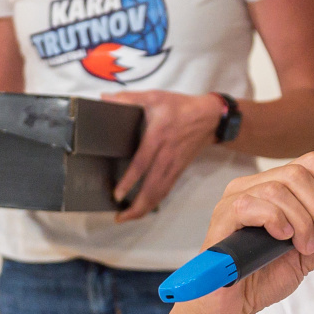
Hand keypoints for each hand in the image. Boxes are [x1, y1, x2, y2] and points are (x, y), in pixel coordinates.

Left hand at [102, 90, 225, 221]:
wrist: (210, 117)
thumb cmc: (180, 106)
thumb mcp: (155, 96)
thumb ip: (128, 98)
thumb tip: (104, 98)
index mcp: (158, 137)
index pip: (142, 163)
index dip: (130, 181)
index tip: (117, 194)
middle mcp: (167, 155)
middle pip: (152, 188)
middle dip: (137, 206)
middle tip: (119, 217)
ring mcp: (174, 165)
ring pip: (160, 193)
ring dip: (145, 208)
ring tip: (128, 217)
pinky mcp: (179, 169)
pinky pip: (166, 189)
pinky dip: (155, 202)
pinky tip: (144, 207)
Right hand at [176, 153, 313, 313]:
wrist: (231, 308)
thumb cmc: (261, 277)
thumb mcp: (309, 257)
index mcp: (274, 187)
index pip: (311, 162)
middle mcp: (253, 186)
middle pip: (298, 174)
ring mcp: (234, 200)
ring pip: (278, 189)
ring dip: (301, 221)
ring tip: (303, 247)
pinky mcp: (222, 219)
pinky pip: (251, 205)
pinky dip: (276, 221)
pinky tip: (282, 240)